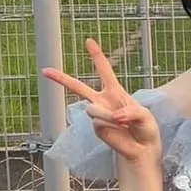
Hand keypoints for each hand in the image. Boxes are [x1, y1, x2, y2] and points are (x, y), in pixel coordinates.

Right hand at [42, 38, 162, 168]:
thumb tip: (113, 115)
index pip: (104, 70)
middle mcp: (103, 101)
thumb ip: (130, 112)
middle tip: (45, 70)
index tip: (89, 41)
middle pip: (78, 87)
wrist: (143, 149)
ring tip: (123, 123)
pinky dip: (110, 125)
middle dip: (61, 78)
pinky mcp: (97, 128)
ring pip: (94, 109)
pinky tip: (119, 130)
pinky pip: (100, 122)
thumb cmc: (146, 128)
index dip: (97, 55)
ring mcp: (98, 115)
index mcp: (115, 91)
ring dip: (108, 115)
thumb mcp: (145, 116)